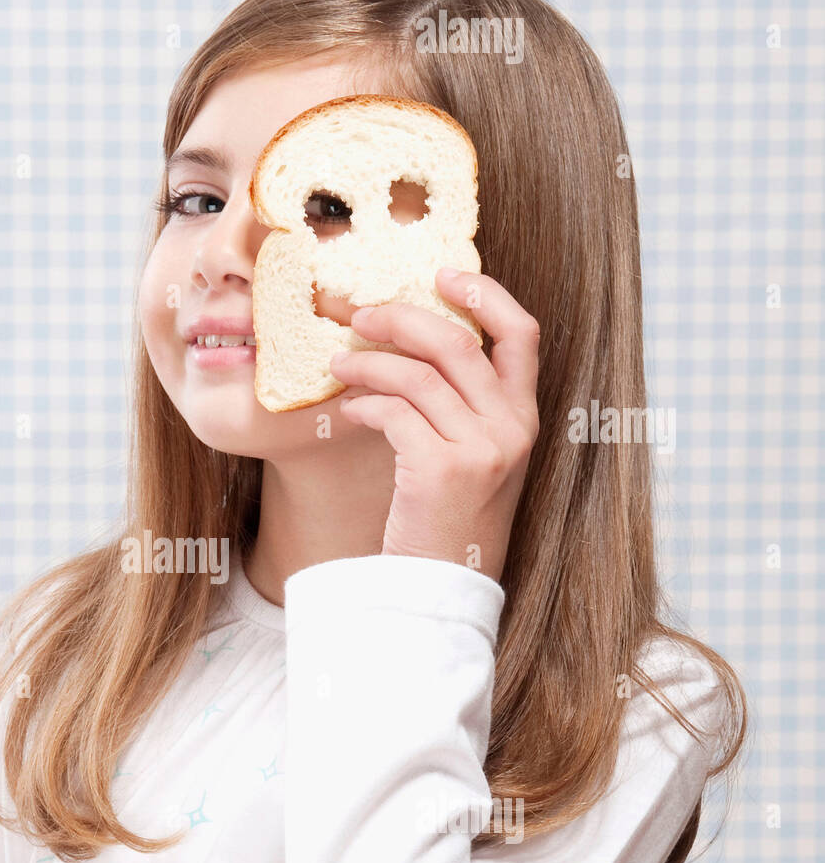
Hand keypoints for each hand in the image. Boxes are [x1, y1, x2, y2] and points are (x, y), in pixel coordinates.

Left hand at [330, 269, 539, 583]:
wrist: (443, 590)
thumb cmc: (447, 521)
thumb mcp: (472, 459)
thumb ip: (460, 407)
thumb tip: (408, 346)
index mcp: (524, 418)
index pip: (522, 333)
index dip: (485, 294)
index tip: (443, 272)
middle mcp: (512, 428)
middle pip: (458, 342)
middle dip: (403, 318)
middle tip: (361, 314)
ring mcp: (481, 450)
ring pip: (418, 375)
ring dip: (369, 361)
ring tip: (339, 362)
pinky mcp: (441, 471)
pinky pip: (394, 413)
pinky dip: (364, 404)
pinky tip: (348, 411)